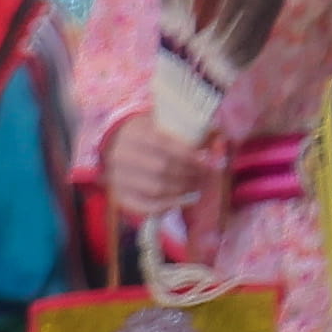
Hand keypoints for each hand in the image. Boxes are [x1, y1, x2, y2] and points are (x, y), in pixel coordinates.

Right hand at [98, 115, 216, 219]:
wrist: (122, 146)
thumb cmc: (151, 135)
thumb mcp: (164, 125)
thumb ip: (187, 130)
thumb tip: (214, 136)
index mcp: (131, 134)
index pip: (161, 143)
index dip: (186, 153)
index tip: (205, 160)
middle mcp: (119, 156)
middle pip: (160, 168)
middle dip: (188, 173)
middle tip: (203, 174)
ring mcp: (117, 177)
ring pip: (156, 188)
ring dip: (182, 189)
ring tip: (195, 185)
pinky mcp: (120, 196)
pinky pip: (146, 206)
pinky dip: (168, 206)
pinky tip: (183, 200)